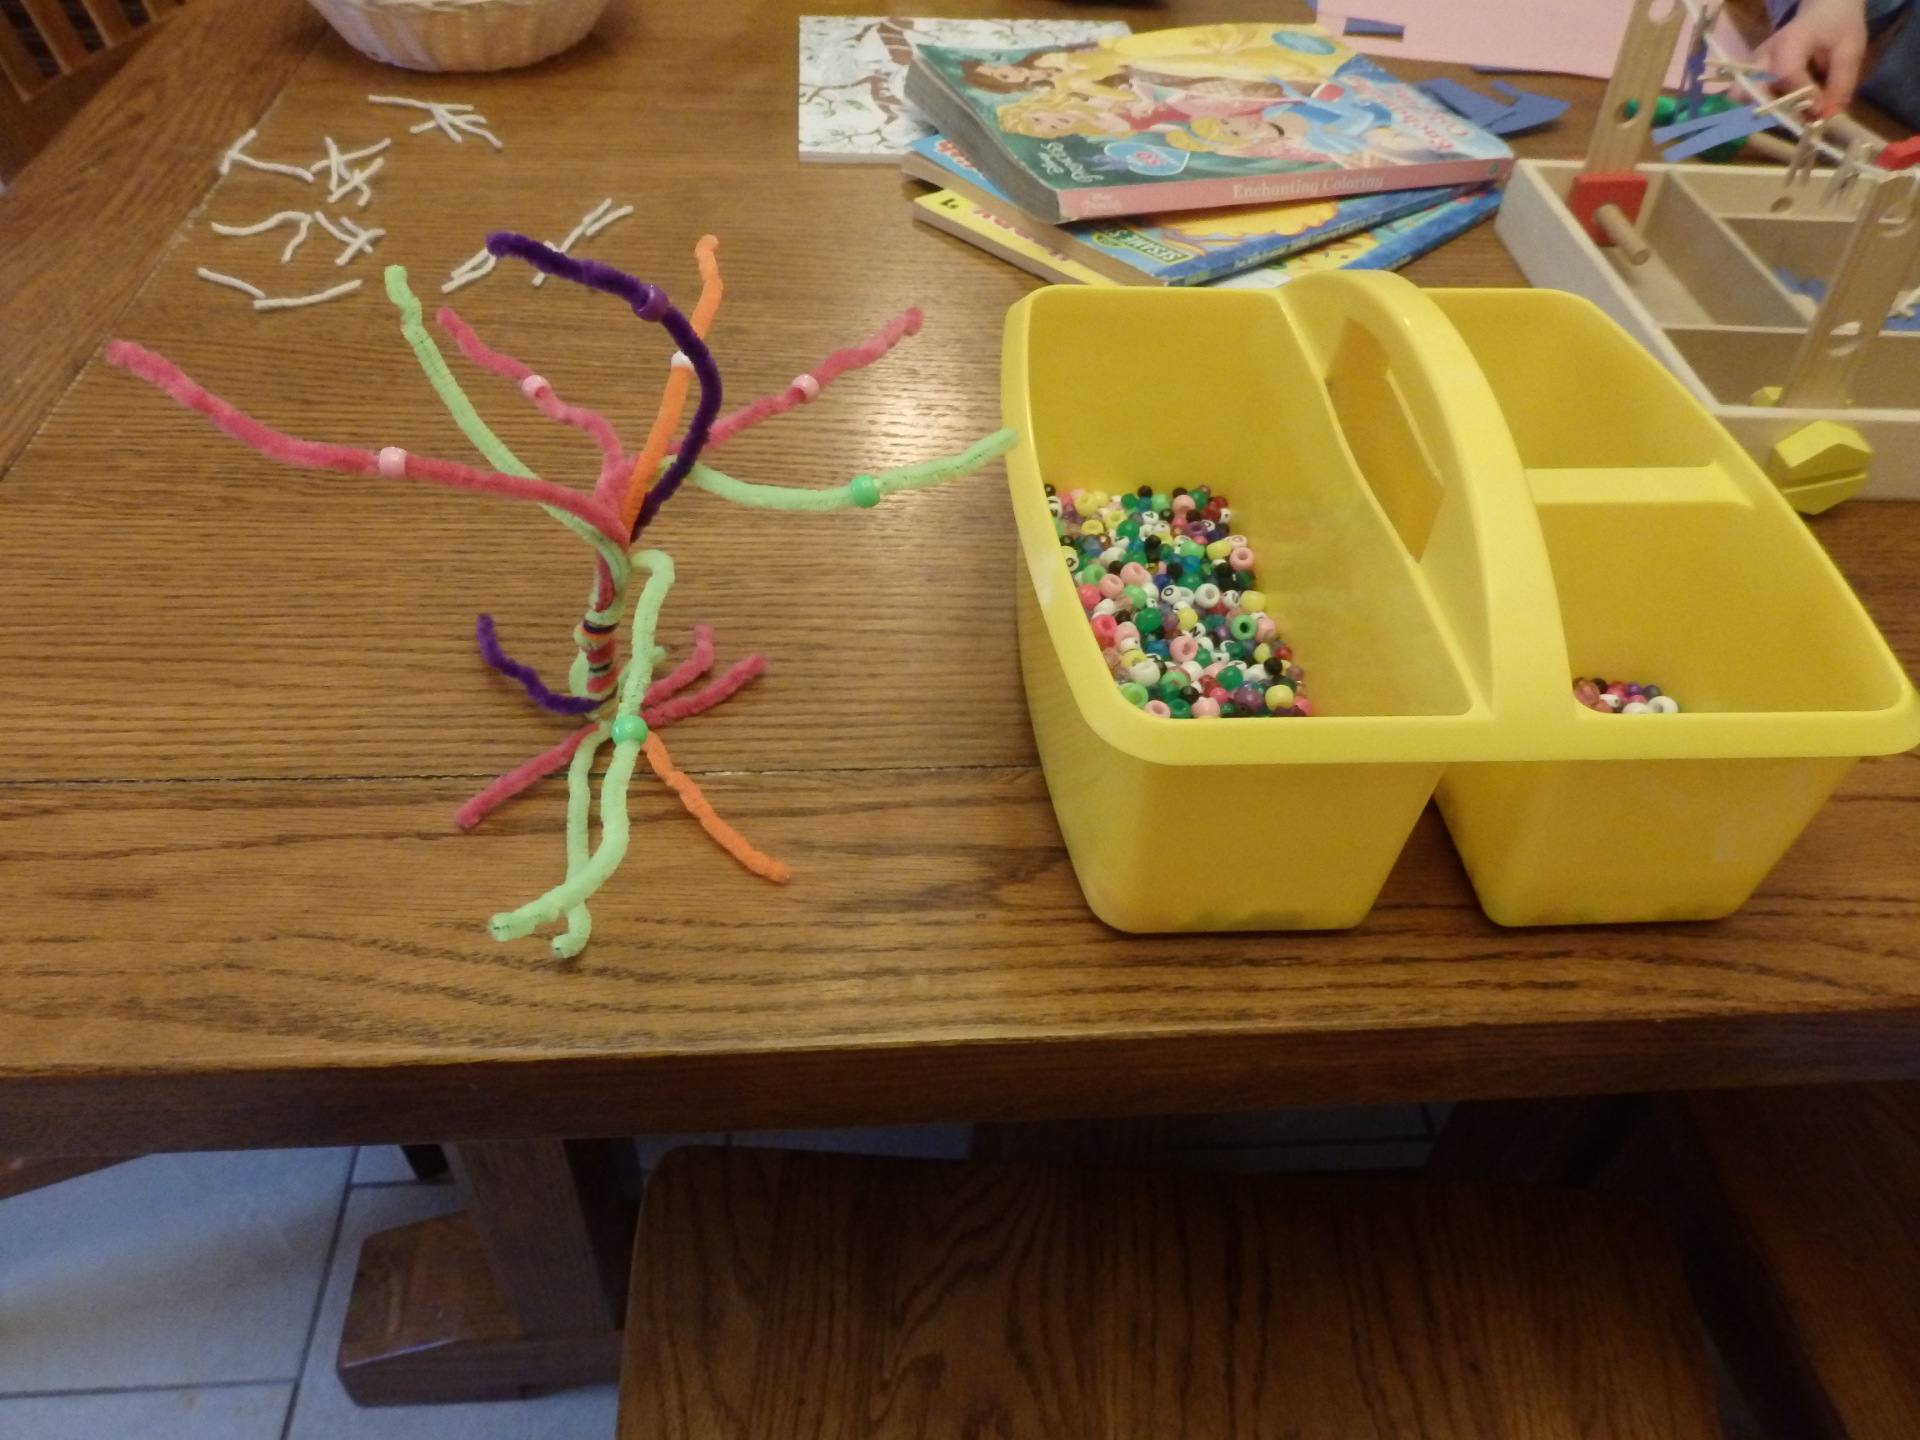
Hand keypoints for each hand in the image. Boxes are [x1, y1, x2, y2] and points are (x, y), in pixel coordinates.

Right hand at [1753, 0, 1868, 116]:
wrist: (1822, 12)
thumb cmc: (1837, 27)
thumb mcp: (1850, 50)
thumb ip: (1840, 84)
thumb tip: (1825, 117)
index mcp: (1790, 41)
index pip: (1785, 74)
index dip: (1802, 97)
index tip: (1821, 110)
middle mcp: (1763, 55)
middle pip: (1747, 90)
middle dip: (1770, 111)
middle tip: (1796, 118)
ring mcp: (1753, 66)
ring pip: (1740, 97)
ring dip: (1761, 112)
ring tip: (1789, 116)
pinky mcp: (1751, 75)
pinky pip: (1744, 98)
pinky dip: (1760, 109)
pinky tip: (1782, 111)